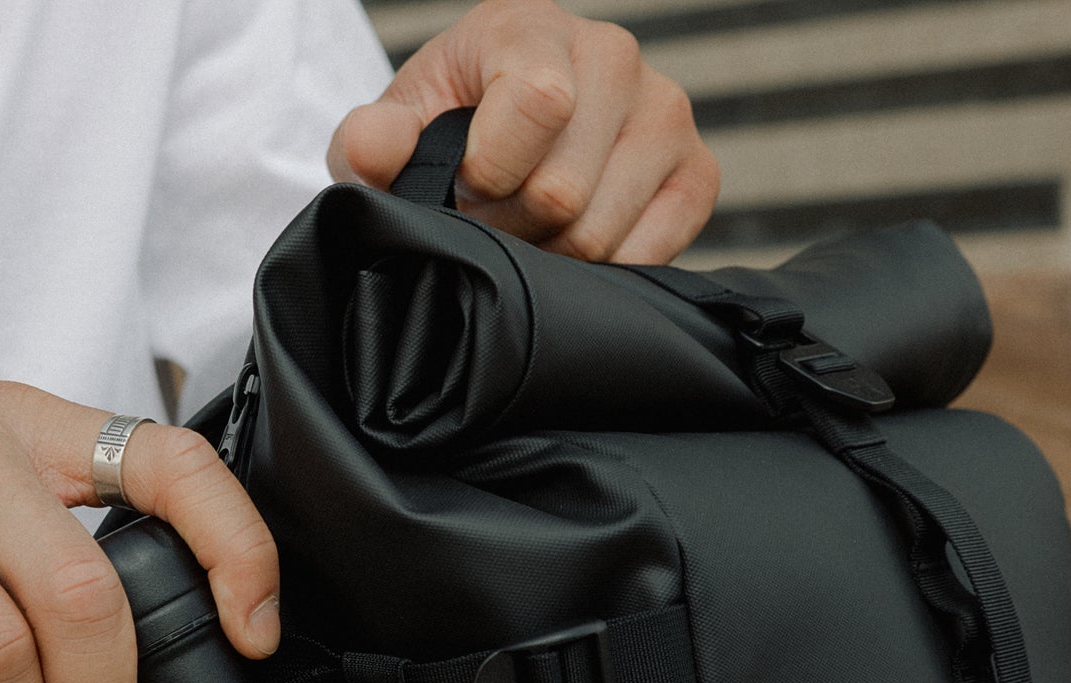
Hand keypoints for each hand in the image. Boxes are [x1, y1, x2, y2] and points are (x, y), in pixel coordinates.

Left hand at [328, 0, 717, 264]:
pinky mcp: (698, 172)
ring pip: (600, 231)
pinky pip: (649, 254)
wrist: (509, 145)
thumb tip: (373, 150)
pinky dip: (604, 268)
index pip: (539, 102)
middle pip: (563, 190)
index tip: (467, 183)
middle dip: (515, 227)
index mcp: (534, 26)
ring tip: (534, 226)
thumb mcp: (399, 132)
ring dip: (554, 253)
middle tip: (497, 216)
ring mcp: (666, 112)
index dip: (490, 172)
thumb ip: (371, 141)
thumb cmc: (455, 133)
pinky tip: (579, 239)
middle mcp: (613, 55)